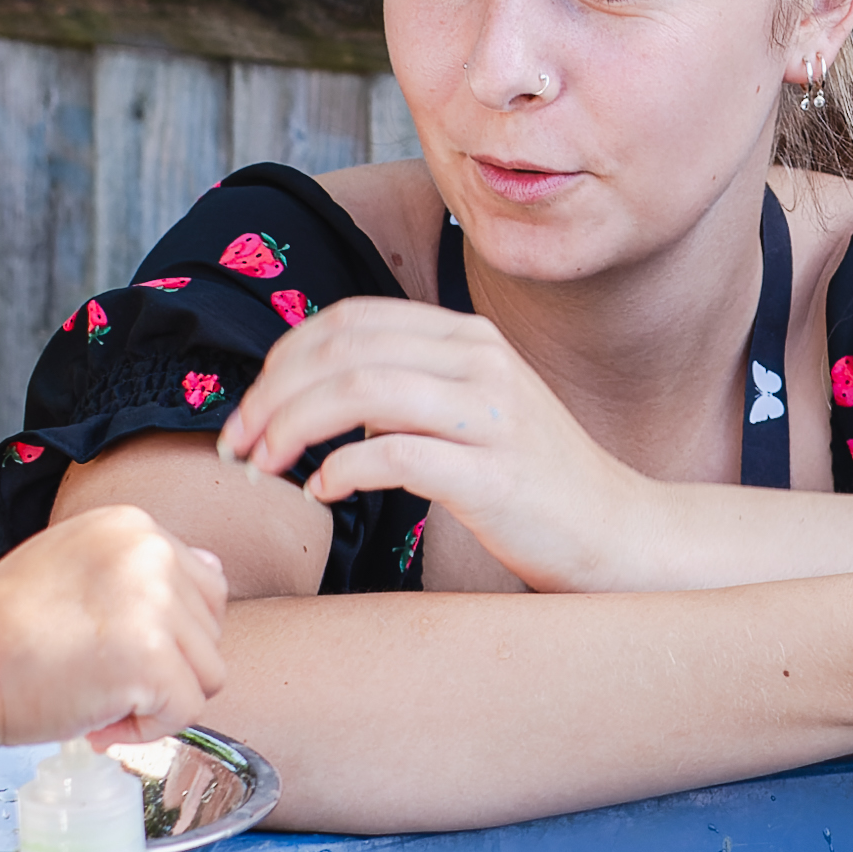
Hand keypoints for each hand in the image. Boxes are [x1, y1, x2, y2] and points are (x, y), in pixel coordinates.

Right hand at [0, 502, 229, 749]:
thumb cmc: (0, 633)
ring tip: (93, 694)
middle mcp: (149, 551)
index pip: (202, 587)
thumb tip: (214, 570)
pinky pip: (187, 711)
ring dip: (156, 700)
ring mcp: (155, 601)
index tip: (104, 647)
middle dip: (164, 667)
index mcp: (130, 525)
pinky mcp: (154, 657)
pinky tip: (96, 719)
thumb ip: (136, 568)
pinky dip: (146, 731)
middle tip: (95, 675)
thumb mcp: (72, 565)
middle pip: (210, 632)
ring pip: (208, 674)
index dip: (163, 634)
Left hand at [208, 294, 665, 590]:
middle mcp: (478, 361)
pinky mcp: (494, 475)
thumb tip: (312, 387)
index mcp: (466, 337)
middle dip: (271, 396)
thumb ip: (407, 384)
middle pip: (343, 350)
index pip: (348, 321)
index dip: (282, 360)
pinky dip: (342, 470)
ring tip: (264, 467)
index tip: (251, 409)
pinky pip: (395, 456)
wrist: (615, 531)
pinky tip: (324, 492)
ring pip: (361, 391)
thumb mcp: (470, 408)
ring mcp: (490, 416)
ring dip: (292, 428)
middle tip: (237, 445)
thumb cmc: (530, 479)